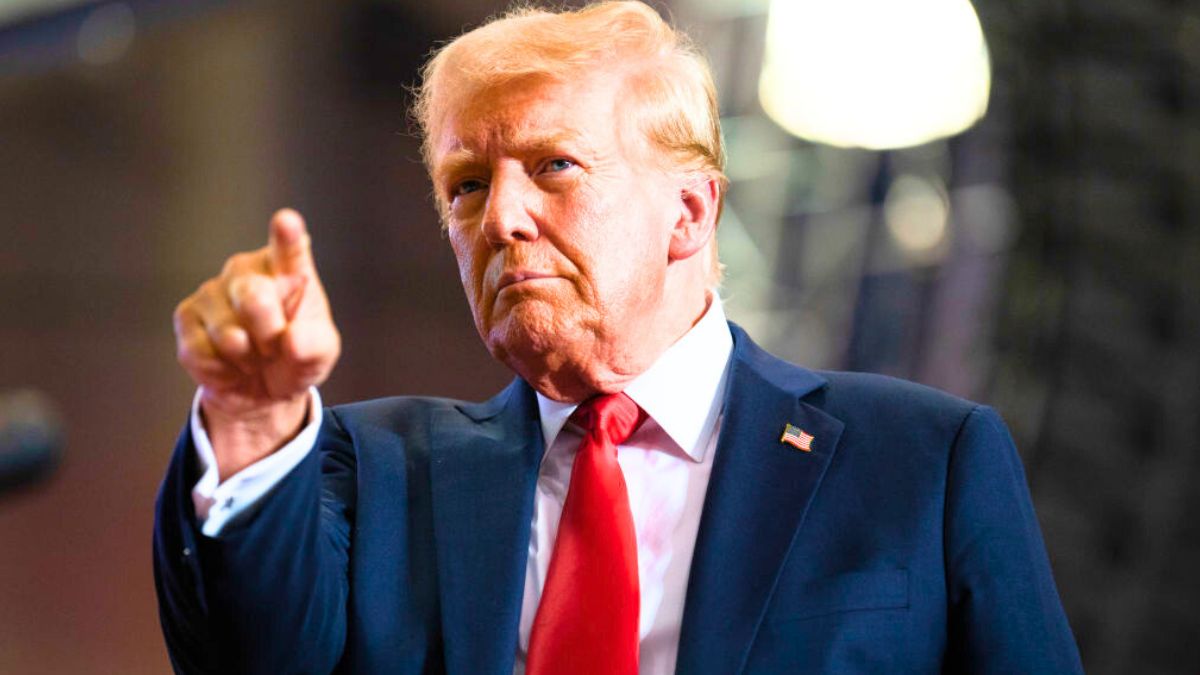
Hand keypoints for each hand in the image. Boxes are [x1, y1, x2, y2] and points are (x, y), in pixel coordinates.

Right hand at [173, 209, 340, 478]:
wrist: (263, 386)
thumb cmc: (296, 356)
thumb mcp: (319, 354)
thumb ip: (314, 345)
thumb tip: (292, 341)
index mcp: (288, 268)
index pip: (288, 249)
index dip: (286, 236)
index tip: (286, 221)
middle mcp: (245, 270)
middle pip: (254, 299)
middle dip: (270, 337)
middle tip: (276, 347)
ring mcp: (211, 290)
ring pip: (228, 335)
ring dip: (247, 360)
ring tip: (254, 356)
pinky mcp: (185, 316)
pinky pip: (202, 353)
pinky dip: (222, 372)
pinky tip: (230, 364)